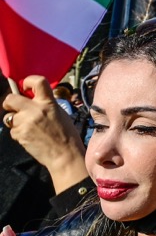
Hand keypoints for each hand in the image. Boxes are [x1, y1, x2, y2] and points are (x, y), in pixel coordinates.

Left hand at [3, 76, 86, 192]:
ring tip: (28, 128)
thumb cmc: (66, 134)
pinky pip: (12, 130)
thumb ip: (45, 105)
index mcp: (48, 102)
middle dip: (9, 102)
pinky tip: (29, 137)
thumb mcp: (59, 113)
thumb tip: (30, 100)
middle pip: (10, 99)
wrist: (64, 154)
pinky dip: (18, 132)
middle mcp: (35, 110)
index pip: (37, 82)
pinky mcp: (19, 134)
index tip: (24, 86)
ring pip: (9, 117)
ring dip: (15, 121)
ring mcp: (25, 122)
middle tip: (13, 107)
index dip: (27, 81)